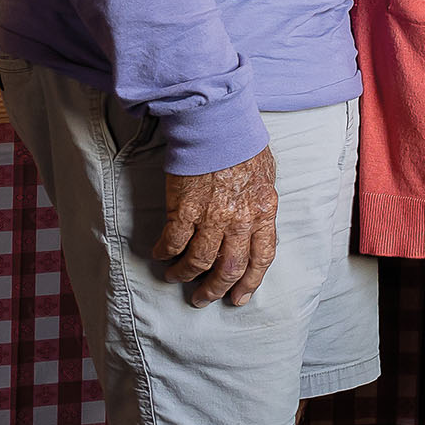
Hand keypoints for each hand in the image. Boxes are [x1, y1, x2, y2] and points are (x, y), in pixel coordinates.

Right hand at [155, 147, 278, 307]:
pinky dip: (164, 253)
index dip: (250, 282)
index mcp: (264, 211)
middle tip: (202, 298)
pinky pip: (173, 242)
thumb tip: (254, 225)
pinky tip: (160, 254)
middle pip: (230, 268)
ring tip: (175, 277)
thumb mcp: (265, 177)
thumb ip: (259, 205)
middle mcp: (240, 219)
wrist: (218, 126)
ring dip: (185, 274)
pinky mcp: (184, 209)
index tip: (239, 297)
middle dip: (215, 289)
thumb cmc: (242, 146)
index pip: (262, 257)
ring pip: (199, 261)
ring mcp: (212, 216)